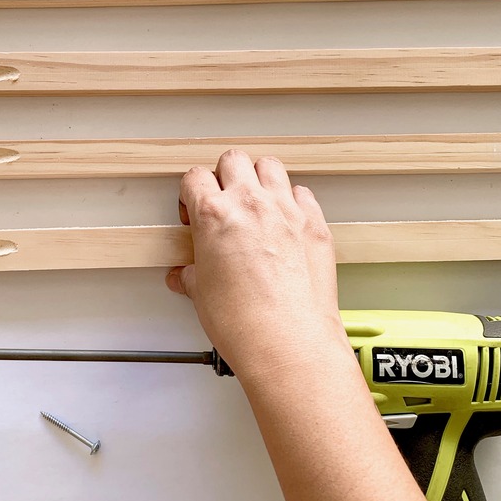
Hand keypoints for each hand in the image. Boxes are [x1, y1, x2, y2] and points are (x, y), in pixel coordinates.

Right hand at [165, 150, 346, 381]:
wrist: (288, 341)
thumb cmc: (245, 322)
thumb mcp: (201, 295)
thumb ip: (191, 275)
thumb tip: (186, 275)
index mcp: (214, 214)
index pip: (195, 177)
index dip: (191, 193)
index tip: (193, 210)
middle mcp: (251, 203)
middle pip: (233, 159)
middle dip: (224, 175)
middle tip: (223, 200)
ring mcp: (286, 210)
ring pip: (270, 166)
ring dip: (259, 178)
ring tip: (255, 203)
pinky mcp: (314, 223)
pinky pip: (303, 194)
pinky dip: (293, 201)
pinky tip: (286, 220)